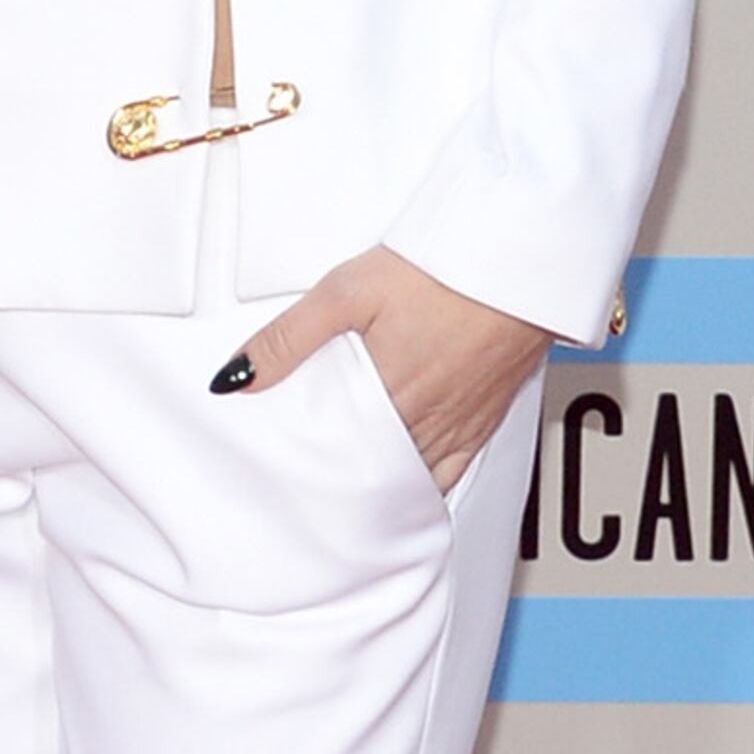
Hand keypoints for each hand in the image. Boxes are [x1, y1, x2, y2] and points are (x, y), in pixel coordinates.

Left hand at [212, 246, 553, 491]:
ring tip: (348, 497)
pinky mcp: (485, 417)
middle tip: (308, 496)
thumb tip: (237, 377)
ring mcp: (459, 424)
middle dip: (341, 485)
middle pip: (372, 474)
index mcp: (384, 396)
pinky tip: (407, 487)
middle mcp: (424, 421)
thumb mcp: (345, 291)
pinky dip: (425, 485)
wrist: (516, 256)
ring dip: (380, 489)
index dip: (307, 475)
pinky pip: (452, 472)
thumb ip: (288, 338)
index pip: (334, 459)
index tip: (281, 484)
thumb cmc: (439, 268)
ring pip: (409, 478)